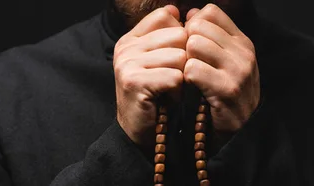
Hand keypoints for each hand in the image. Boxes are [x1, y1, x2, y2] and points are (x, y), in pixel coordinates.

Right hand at [113, 5, 187, 145]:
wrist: (143, 132)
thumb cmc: (160, 96)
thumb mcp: (165, 61)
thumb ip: (171, 35)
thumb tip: (180, 9)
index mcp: (134, 37)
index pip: (167, 16)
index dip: (183, 36)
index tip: (179, 58)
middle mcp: (126, 46)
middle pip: (179, 35)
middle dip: (186, 59)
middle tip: (175, 80)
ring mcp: (127, 62)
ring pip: (180, 56)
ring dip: (183, 78)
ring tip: (171, 91)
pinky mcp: (133, 81)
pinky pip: (175, 76)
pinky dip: (178, 91)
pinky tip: (168, 99)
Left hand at [183, 4, 259, 131]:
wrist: (240, 131)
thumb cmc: (225, 94)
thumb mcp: (225, 61)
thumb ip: (211, 36)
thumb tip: (190, 13)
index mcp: (243, 42)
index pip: (210, 13)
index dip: (193, 25)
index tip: (191, 45)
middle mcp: (244, 53)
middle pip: (198, 27)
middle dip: (186, 44)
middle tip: (188, 64)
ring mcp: (238, 71)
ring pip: (194, 44)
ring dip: (185, 61)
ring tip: (189, 77)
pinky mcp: (227, 89)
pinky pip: (192, 69)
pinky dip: (185, 79)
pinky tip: (189, 89)